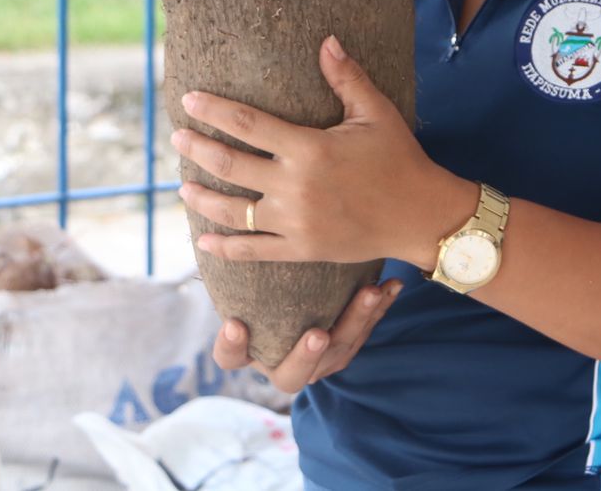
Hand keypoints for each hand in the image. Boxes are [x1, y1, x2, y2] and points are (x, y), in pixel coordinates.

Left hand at [172, 35, 476, 267]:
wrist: (421, 216)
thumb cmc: (399, 159)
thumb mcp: (376, 113)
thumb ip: (346, 78)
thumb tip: (326, 40)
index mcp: (309, 148)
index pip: (248, 124)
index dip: (214, 110)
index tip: (189, 101)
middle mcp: (296, 186)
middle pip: (230, 165)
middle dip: (197, 149)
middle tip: (177, 138)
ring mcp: (296, 221)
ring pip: (234, 211)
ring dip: (202, 198)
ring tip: (183, 186)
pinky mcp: (301, 248)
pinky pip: (254, 249)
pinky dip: (225, 246)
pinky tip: (204, 240)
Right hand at [213, 279, 404, 391]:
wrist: (300, 294)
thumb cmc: (258, 281)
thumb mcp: (243, 276)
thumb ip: (237, 260)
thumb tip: (209, 225)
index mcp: (248, 349)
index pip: (231, 358)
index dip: (232, 346)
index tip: (235, 324)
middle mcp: (281, 362)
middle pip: (291, 375)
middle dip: (306, 356)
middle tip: (317, 335)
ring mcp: (317, 360)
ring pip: (338, 351)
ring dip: (356, 321)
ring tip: (370, 293)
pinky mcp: (345, 347)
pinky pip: (364, 332)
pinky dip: (378, 307)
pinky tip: (391, 284)